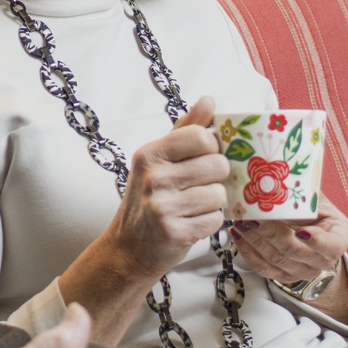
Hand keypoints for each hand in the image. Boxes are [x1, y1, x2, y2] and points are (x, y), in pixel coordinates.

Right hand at [98, 96, 229, 283]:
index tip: (204, 157)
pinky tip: (192, 222)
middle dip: (217, 177)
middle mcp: (154, 177)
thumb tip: (209, 100)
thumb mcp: (160, 160)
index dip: (212, 147)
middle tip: (200, 185)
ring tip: (194, 206)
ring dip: (214, 202)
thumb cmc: (149, 198)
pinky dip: (210, 223)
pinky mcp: (174, 232)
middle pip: (218, 165)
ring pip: (220, 194)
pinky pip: (216, 220)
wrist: (128, 248)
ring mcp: (162, 206)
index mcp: (151, 153)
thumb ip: (186, 129)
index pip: (202, 136)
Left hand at [232, 202, 347, 288]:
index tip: (301, 232)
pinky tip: (237, 234)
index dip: (317, 241)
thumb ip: (306, 192)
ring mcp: (302, 272)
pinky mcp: (283, 277)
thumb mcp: (317, 200)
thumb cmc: (316, 212)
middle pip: (294, 251)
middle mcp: (322, 261)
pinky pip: (262, 268)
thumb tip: (284, 170)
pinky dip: (247, 251)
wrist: (313, 232)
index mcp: (338, 239)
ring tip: (240, 221)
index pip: (330, 246)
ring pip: (275, 260)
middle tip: (254, 217)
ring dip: (254, 240)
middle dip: (271, 234)